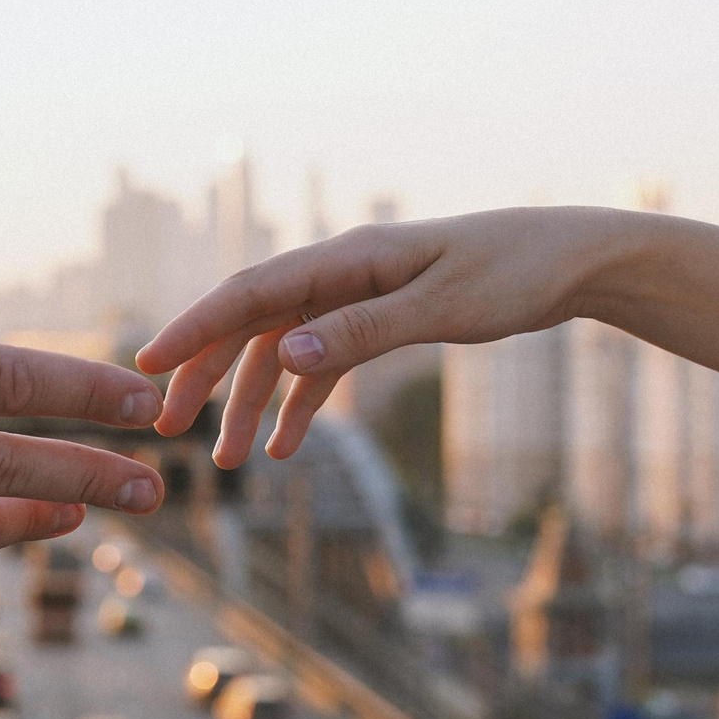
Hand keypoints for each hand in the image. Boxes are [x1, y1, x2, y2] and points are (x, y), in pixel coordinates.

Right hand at [136, 207, 612, 466]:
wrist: (572, 261)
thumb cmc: (515, 273)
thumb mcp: (444, 306)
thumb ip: (365, 330)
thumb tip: (287, 353)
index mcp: (348, 257)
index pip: (250, 292)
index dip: (193, 329)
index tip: (146, 366)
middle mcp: (342, 272)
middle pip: (252, 322)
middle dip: (206, 373)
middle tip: (168, 429)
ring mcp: (359, 296)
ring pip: (283, 348)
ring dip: (252, 401)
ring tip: (228, 461)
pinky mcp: (382, 317)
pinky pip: (324, 363)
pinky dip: (301, 404)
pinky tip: (286, 449)